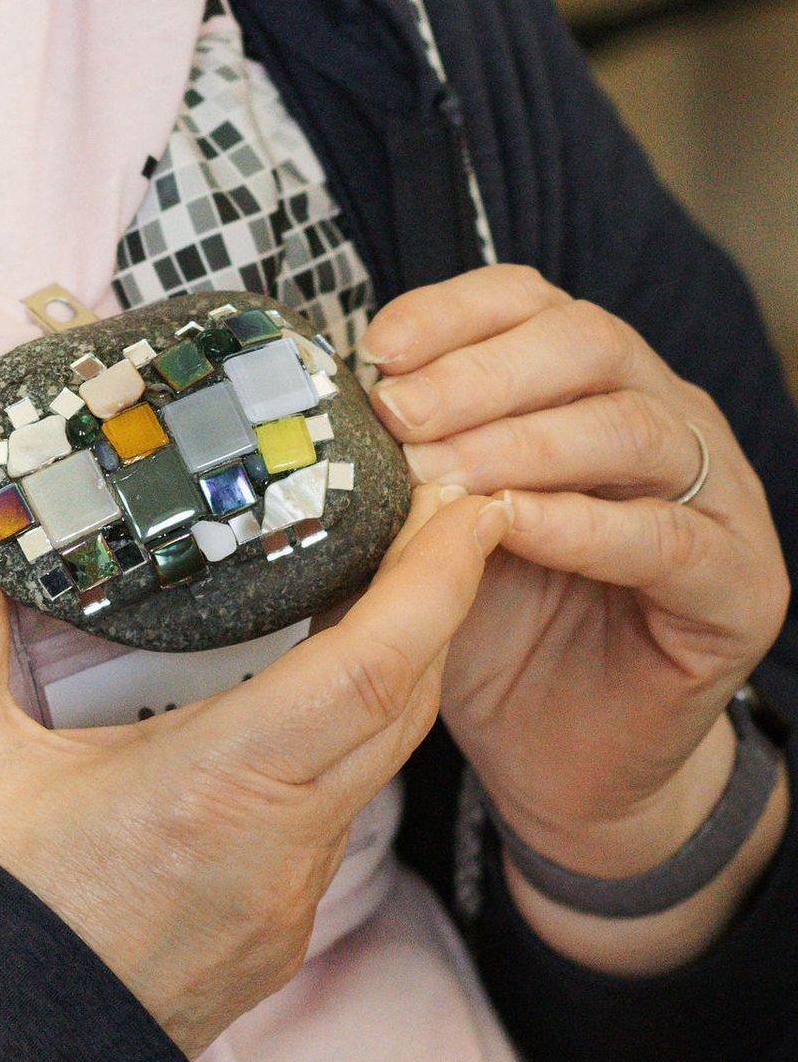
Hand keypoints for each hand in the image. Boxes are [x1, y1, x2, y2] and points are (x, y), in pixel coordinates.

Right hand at [0, 476, 501, 1057]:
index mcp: (218, 790)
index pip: (370, 668)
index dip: (433, 579)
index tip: (469, 502)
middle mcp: (279, 849)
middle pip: (403, 707)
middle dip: (438, 601)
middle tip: (439, 507)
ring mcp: (285, 901)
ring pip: (377, 763)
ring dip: (398, 669)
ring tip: (384, 580)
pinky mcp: (273, 934)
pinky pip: (338, 813)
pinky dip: (352, 735)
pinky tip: (314, 694)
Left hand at [366, 267, 789, 910]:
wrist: (566, 760)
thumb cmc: (497, 625)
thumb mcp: (433, 526)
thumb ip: (404, 461)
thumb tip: (321, 412)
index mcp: (593, 381)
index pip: (531, 300)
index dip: (452, 311)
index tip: (376, 347)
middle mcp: (667, 416)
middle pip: (589, 342)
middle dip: (481, 371)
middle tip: (397, 413)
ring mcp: (717, 497)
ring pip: (631, 427)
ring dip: (522, 441)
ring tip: (438, 473)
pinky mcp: (740, 585)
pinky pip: (664, 537)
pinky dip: (582, 525)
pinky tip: (512, 527)